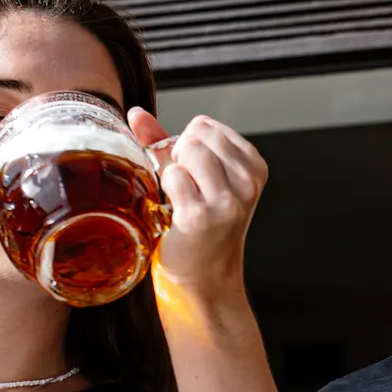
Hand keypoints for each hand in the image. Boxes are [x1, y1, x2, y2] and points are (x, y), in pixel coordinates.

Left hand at [127, 107, 266, 300]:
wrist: (204, 277)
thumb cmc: (200, 226)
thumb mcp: (194, 177)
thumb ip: (165, 142)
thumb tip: (136, 114)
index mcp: (254, 166)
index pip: (207, 125)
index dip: (189, 147)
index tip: (196, 176)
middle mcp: (248, 182)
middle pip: (196, 134)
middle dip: (181, 157)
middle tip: (188, 190)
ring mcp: (228, 199)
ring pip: (186, 151)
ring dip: (174, 174)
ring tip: (184, 200)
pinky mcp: (202, 215)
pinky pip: (171, 176)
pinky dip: (166, 192)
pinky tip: (177, 213)